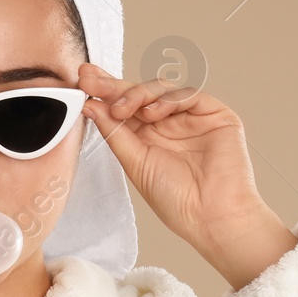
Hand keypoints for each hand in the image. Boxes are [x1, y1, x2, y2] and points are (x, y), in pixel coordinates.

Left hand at [79, 62, 296, 288]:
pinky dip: (168, 98)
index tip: (83, 82)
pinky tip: (153, 111)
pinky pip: (189, 94)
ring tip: (122, 108)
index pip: (123, 108)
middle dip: (113, 85)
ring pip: (161, 89)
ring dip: (137, 93)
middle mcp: (168, 124)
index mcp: (147, 137)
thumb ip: (114, 132)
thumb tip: (90, 106)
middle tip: (91, 80)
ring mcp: (191, 118)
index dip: (104, 93)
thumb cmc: (177, 200)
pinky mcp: (214, 114)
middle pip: (139, 94)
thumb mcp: (135, 163)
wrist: (211, 216)